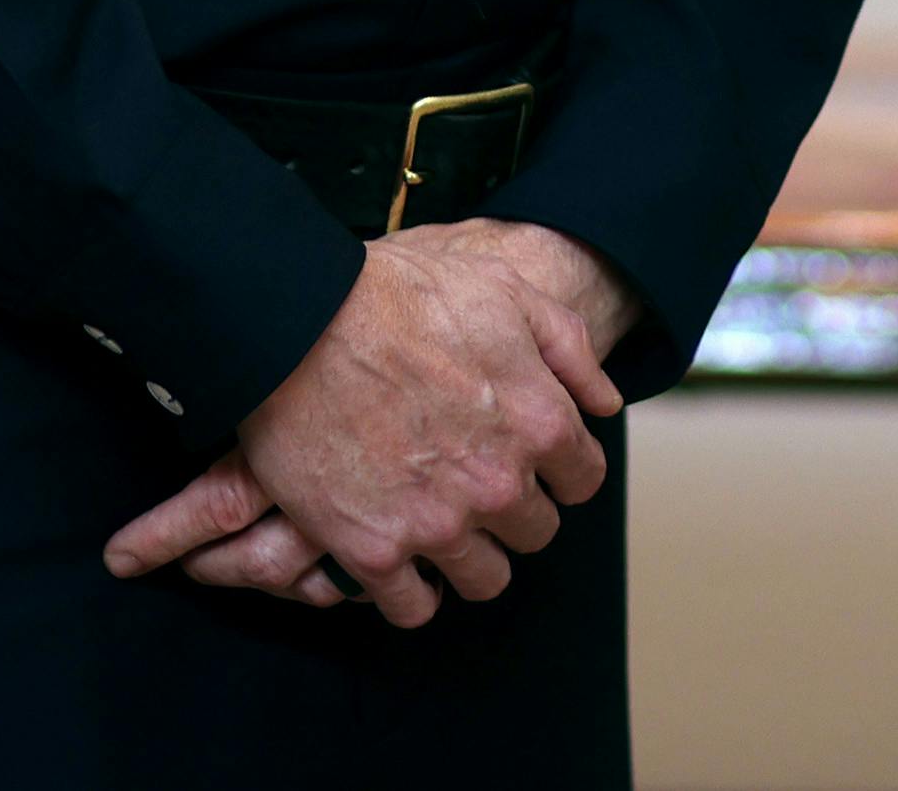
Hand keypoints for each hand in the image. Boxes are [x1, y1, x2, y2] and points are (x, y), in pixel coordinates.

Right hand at [100, 222, 629, 624]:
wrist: (293, 319)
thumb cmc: (396, 293)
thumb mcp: (501, 289)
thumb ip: (567, 347)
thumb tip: (605, 405)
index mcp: (538, 422)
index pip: (582, 481)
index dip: (555, 466)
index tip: (523, 454)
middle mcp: (497, 484)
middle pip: (535, 533)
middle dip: (510, 508)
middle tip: (470, 478)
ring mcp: (436, 524)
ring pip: (484, 578)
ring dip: (467, 554)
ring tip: (435, 521)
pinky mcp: (372, 551)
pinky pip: (412, 608)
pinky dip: (409, 592)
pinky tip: (396, 558)